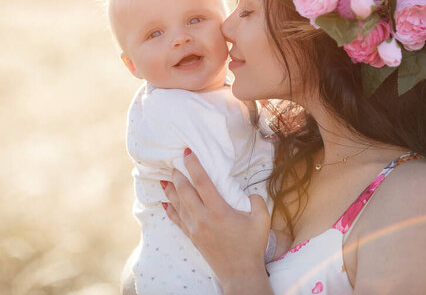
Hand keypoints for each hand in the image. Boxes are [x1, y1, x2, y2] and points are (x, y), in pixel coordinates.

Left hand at [162, 149, 271, 292]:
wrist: (240, 273)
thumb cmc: (252, 246)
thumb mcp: (262, 219)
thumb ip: (256, 200)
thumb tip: (248, 192)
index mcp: (219, 210)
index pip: (202, 182)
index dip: (193, 165)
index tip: (187, 153)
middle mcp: (202, 217)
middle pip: (184, 191)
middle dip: (178, 174)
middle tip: (174, 162)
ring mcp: (194, 228)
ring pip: (177, 204)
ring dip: (170, 189)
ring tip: (165, 177)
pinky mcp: (192, 237)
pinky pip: (176, 219)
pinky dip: (169, 209)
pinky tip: (164, 201)